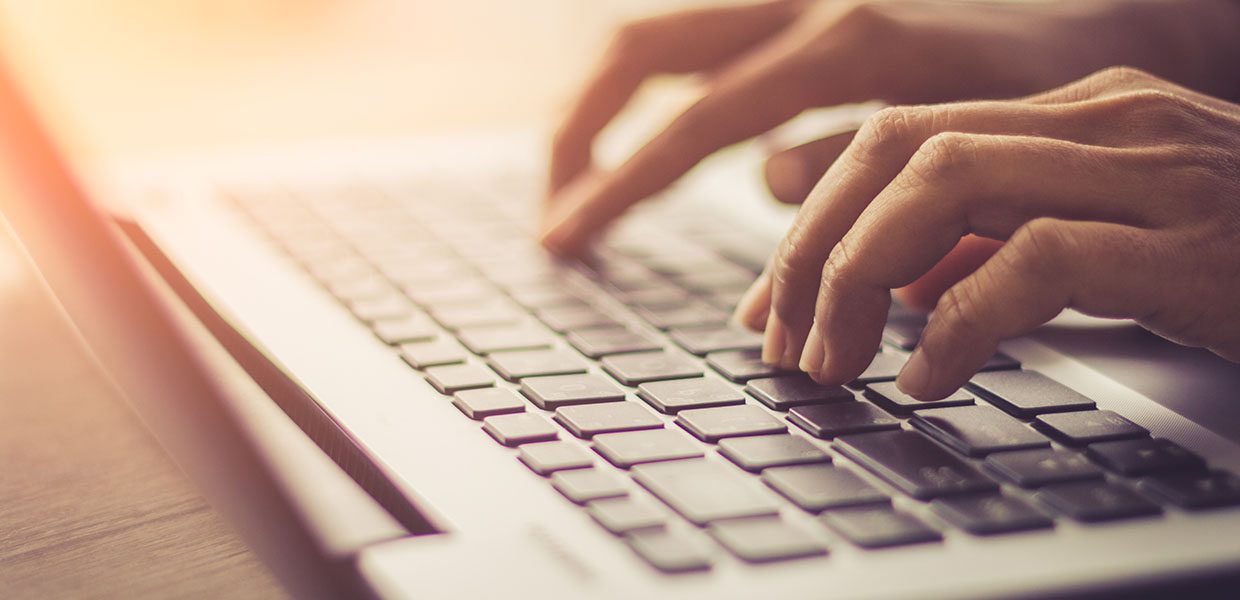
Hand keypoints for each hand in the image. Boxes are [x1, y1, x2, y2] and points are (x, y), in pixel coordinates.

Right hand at [541, 0, 1239, 253]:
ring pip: (661, 36)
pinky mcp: (801, 4)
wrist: (1107, 0)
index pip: (692, 122)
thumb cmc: (1048, 74)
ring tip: (580, 184)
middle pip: (641, 52)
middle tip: (553, 212)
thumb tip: (766, 184)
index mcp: (843, 41)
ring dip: (606, 109)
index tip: (566, 238)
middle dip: (579, 133)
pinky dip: (661, 96)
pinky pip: (706, 44)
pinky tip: (650, 145)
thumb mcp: (968, 136)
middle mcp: (804, 2)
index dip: (619, 185)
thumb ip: (858, 162)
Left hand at [734, 66, 1239, 400]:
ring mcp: (1152, 171)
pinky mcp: (1190, 244)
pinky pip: (1035, 261)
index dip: (813, 219)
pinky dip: (959, 322)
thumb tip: (897, 285)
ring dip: (862, 279)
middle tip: (784, 341)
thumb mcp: (1107, 246)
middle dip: (817, 248)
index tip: (771, 302)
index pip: (899, 136)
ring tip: (834, 362)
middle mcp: (1106, 119)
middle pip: (900, 149)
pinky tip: (928, 380)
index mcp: (1078, 111)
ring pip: (946, 184)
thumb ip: (1001, 246)